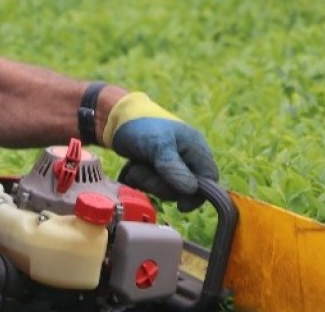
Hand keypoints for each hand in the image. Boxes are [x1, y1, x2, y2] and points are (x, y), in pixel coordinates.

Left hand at [103, 92, 218, 210]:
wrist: (115, 118)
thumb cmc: (140, 126)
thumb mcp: (158, 146)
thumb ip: (174, 168)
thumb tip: (191, 191)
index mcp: (195, 148)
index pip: (209, 179)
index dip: (198, 195)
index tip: (180, 205)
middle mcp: (186, 157)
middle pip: (184, 189)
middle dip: (161, 185)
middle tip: (144, 169)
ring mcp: (170, 163)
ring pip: (166, 189)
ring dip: (147, 181)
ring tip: (136, 166)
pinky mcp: (155, 168)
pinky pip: (153, 185)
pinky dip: (141, 180)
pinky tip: (132, 169)